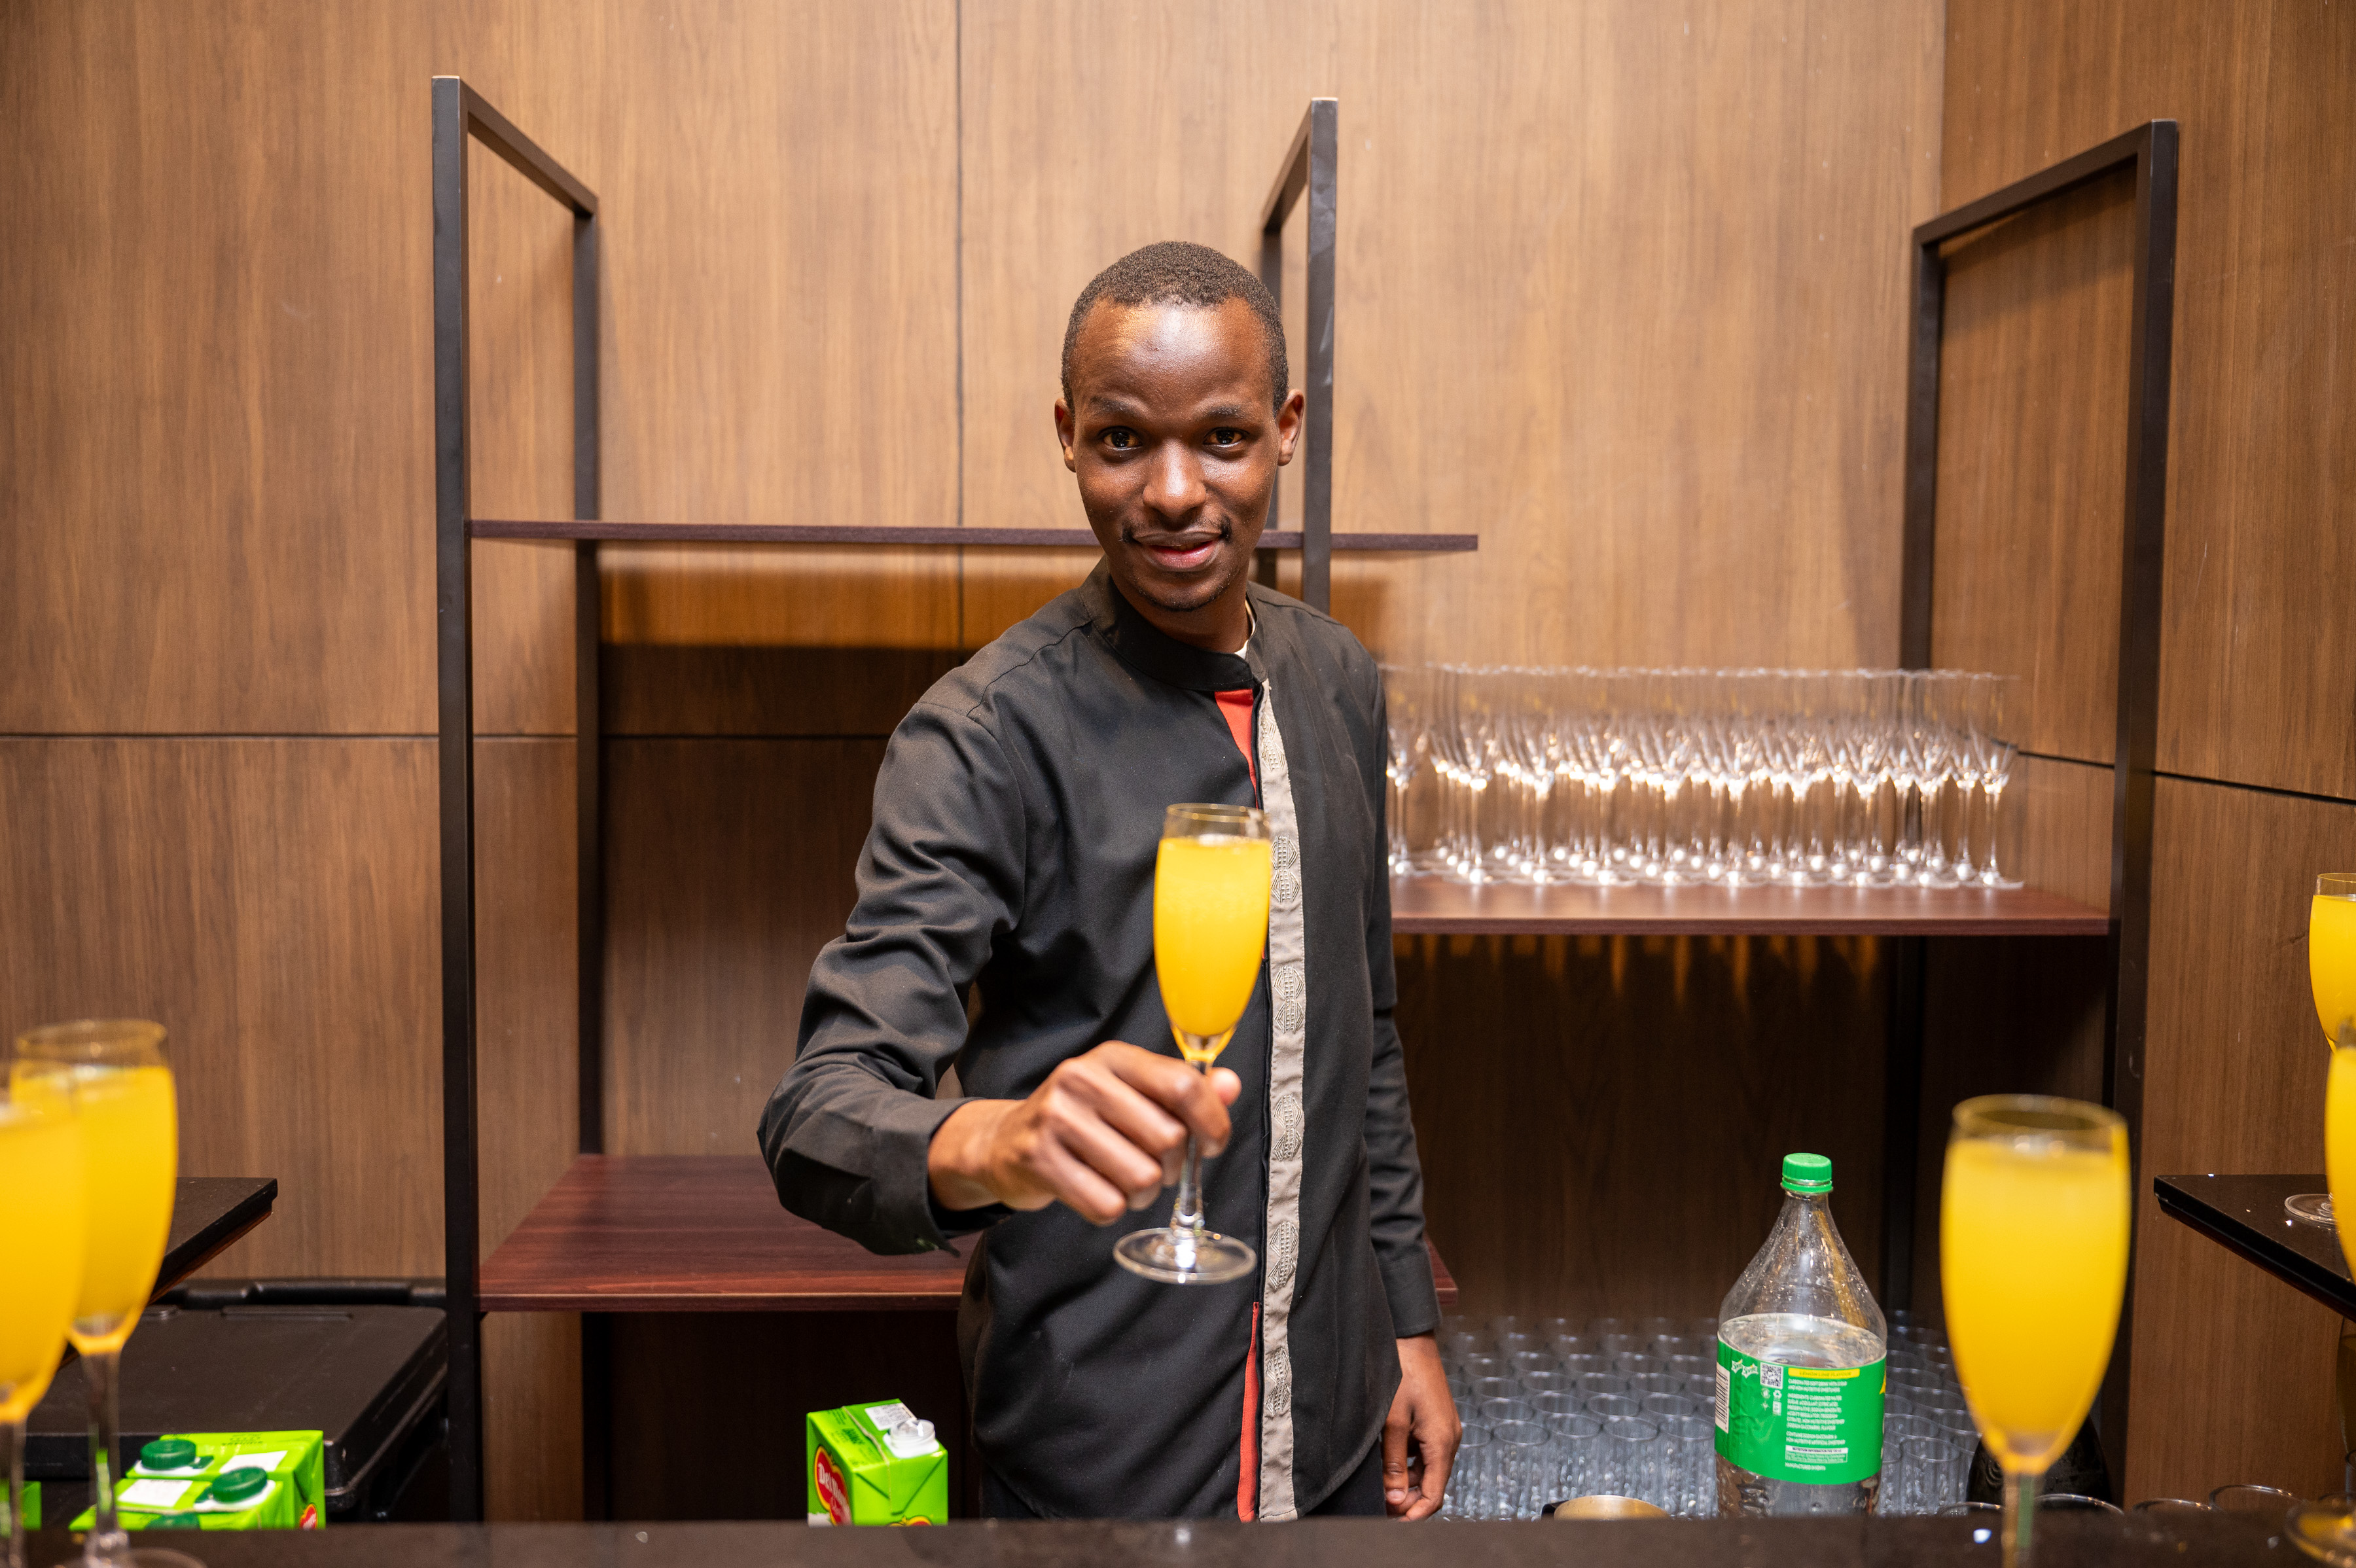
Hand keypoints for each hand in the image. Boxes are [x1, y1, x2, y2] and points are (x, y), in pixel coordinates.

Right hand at [927, 1041, 1240, 1223]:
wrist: (1004, 1142)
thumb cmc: (1082, 1120)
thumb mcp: (1131, 1094)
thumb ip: (1183, 1091)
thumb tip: (1231, 1085)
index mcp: (1113, 1057)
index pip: (1183, 1085)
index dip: (1211, 1123)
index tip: (1210, 1145)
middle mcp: (1082, 1079)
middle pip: (1168, 1138)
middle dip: (1172, 1167)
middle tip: (1153, 1167)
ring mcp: (1056, 1118)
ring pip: (1141, 1176)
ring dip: (1142, 1193)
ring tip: (1121, 1180)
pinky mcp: (1038, 1160)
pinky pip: (1106, 1205)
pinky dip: (1110, 1208)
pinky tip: (1094, 1191)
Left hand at [1383, 1332, 1458, 1519]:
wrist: (1412, 1342)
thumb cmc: (1402, 1376)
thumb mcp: (1391, 1422)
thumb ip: (1393, 1463)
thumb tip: (1395, 1497)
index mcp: (1442, 1443)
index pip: (1434, 1495)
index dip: (1414, 1513)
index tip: (1392, 1519)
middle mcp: (1449, 1440)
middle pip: (1432, 1485)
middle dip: (1407, 1499)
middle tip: (1380, 1502)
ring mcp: (1445, 1431)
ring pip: (1427, 1471)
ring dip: (1406, 1481)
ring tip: (1380, 1481)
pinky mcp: (1438, 1423)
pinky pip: (1425, 1454)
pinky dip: (1408, 1463)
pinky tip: (1387, 1459)